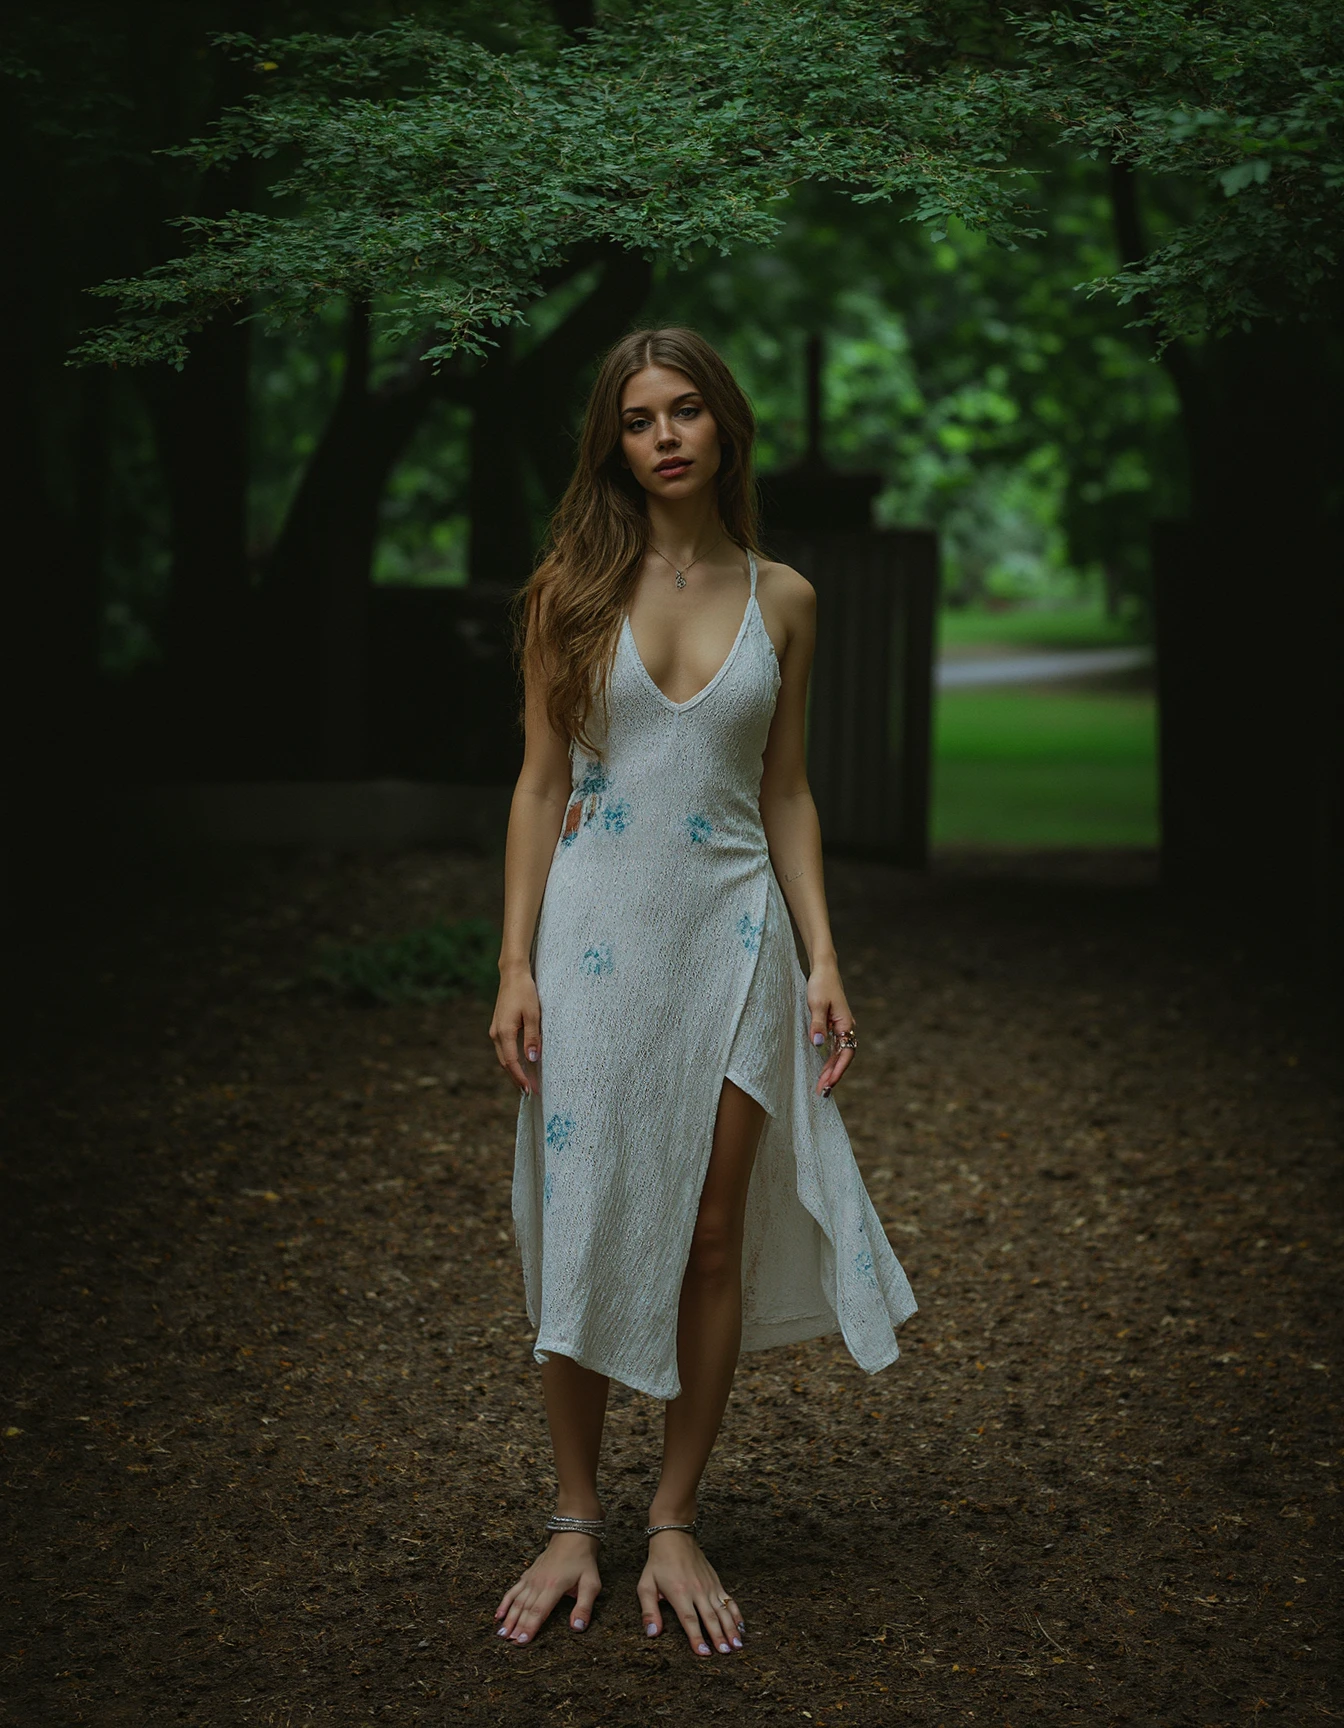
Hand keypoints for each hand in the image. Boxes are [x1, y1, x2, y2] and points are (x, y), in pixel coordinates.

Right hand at [490, 966, 541, 1096]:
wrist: (513, 975)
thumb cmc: (525, 992)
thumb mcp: (534, 1014)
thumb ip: (532, 1037)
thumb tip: (532, 1059)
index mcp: (504, 1032)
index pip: (512, 1062)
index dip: (521, 1078)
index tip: (530, 1090)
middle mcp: (496, 1034)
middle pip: (505, 1064)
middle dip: (517, 1079)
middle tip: (531, 1092)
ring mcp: (495, 1031)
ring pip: (504, 1057)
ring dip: (514, 1071)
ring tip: (527, 1083)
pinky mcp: (498, 1027)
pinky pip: (504, 1049)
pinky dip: (512, 1060)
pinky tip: (522, 1065)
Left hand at [806, 958, 855, 1096]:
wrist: (824, 970)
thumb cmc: (820, 984)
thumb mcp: (815, 1004)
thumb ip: (817, 1025)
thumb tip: (817, 1045)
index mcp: (845, 1024)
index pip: (846, 1053)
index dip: (838, 1070)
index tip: (828, 1083)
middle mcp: (846, 1027)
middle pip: (843, 1057)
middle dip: (833, 1075)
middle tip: (821, 1092)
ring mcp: (841, 1027)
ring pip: (839, 1054)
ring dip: (831, 1070)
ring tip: (821, 1086)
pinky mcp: (834, 1025)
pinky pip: (834, 1048)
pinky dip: (829, 1060)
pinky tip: (822, 1070)